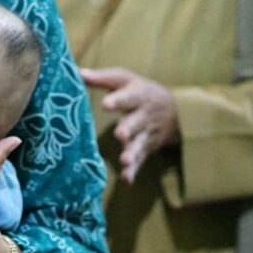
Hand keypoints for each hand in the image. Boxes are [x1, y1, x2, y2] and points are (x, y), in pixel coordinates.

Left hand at [80, 67, 179, 183]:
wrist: (176, 111)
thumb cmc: (140, 91)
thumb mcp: (125, 79)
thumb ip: (102, 78)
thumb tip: (76, 72)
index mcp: (138, 96)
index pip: (128, 97)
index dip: (118, 100)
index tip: (106, 104)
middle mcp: (143, 116)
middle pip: (136, 123)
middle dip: (128, 129)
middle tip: (119, 134)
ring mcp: (145, 135)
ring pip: (139, 144)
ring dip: (132, 153)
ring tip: (124, 160)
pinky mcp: (145, 150)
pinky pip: (140, 161)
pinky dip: (134, 171)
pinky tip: (126, 180)